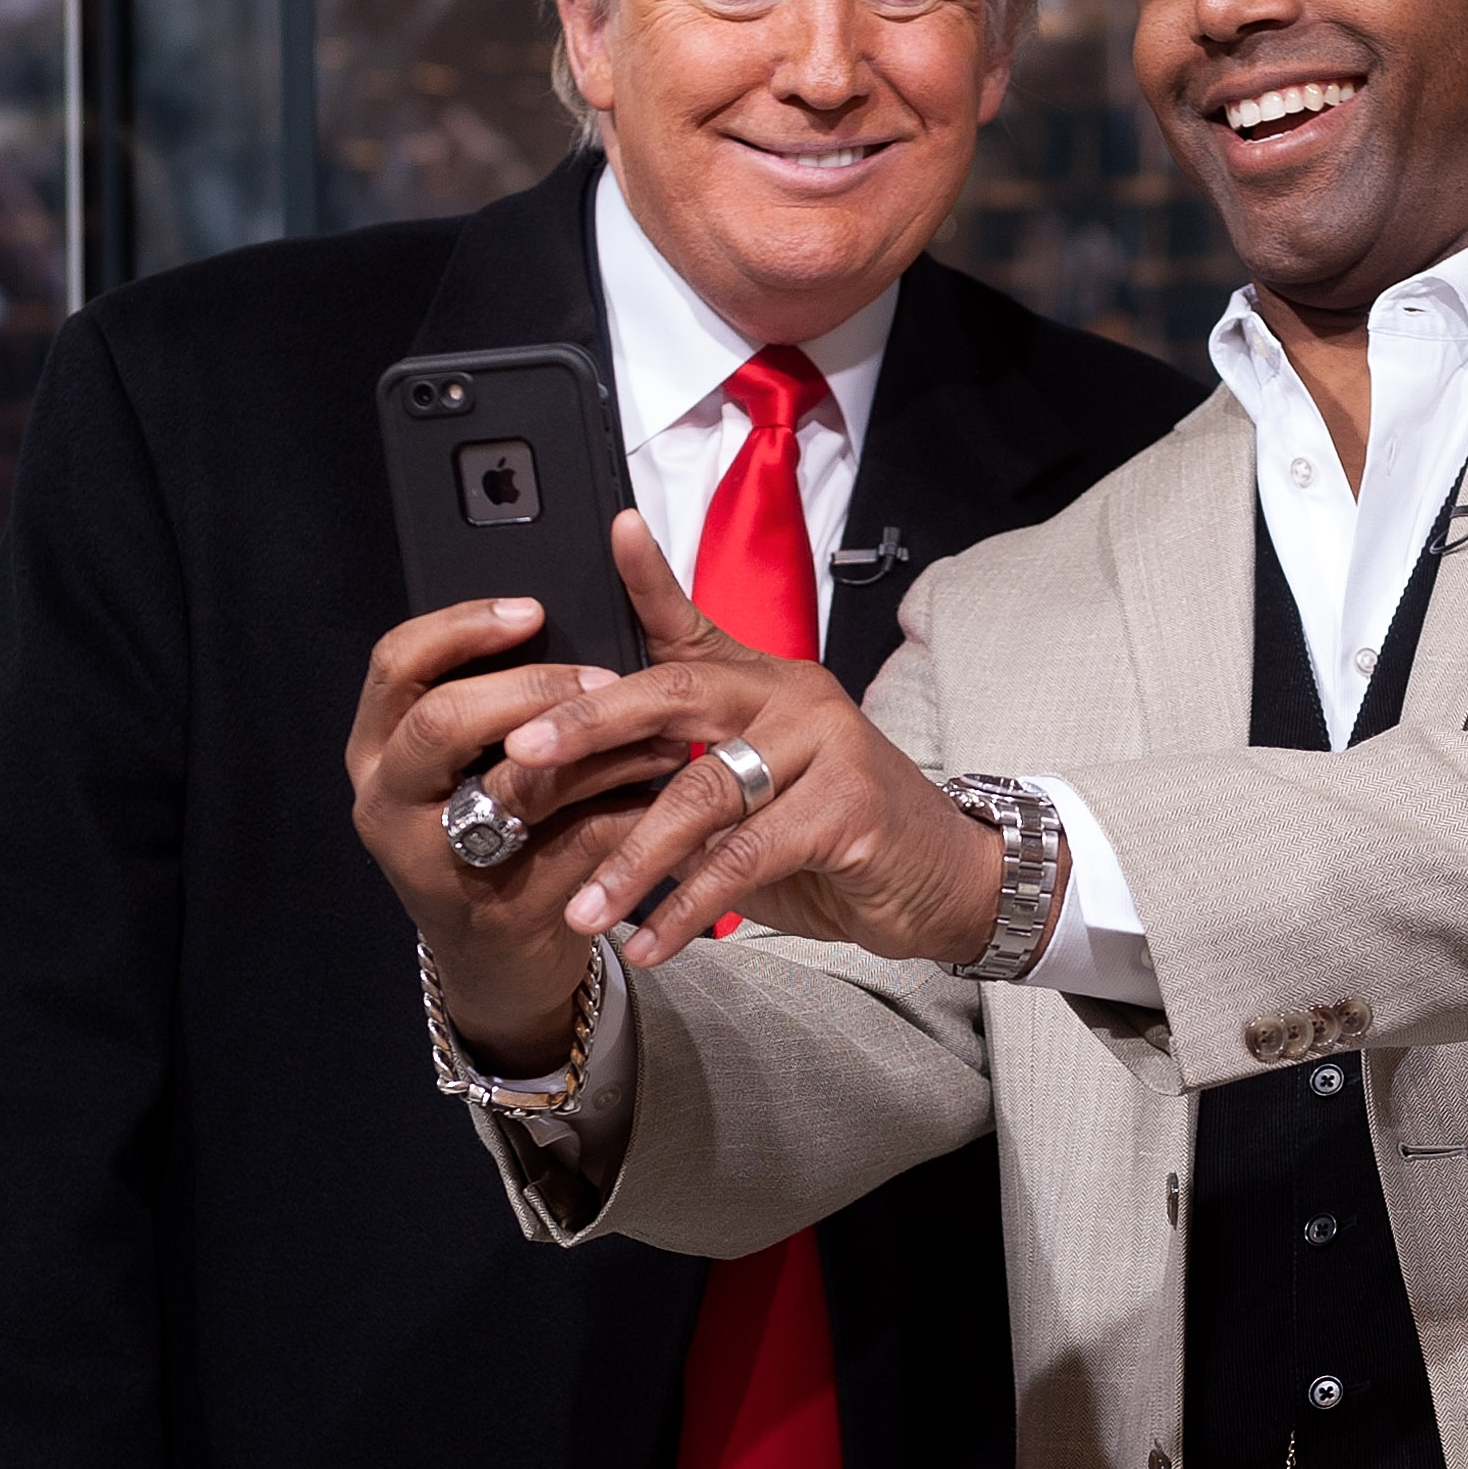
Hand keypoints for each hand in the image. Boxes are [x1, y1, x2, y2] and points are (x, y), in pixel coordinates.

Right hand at [347, 596, 684, 1071]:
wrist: (500, 963)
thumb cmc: (498, 834)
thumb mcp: (474, 765)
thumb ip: (502, 698)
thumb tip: (580, 613)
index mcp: (377, 749)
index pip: (395, 663)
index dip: (461, 628)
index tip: (532, 608)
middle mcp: (387, 804)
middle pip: (443, 720)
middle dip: (534, 688)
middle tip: (608, 678)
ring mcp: (435, 865)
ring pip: (519, 786)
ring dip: (605, 752)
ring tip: (666, 732)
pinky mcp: (499, 912)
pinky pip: (577, 845)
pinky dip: (631, 814)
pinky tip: (669, 796)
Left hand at [499, 512, 1008, 971]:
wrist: (944, 881)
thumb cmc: (834, 838)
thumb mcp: (751, 800)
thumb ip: (682, 785)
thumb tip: (580, 796)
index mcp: (762, 682)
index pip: (694, 624)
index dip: (652, 576)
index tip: (615, 527)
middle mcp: (793, 695)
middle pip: (679, 690)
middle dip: (592, 722)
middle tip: (523, 756)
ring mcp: (827, 744)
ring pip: (703, 791)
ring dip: (633, 859)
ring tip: (582, 910)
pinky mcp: (848, 806)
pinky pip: (746, 855)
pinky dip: (689, 906)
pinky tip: (651, 941)